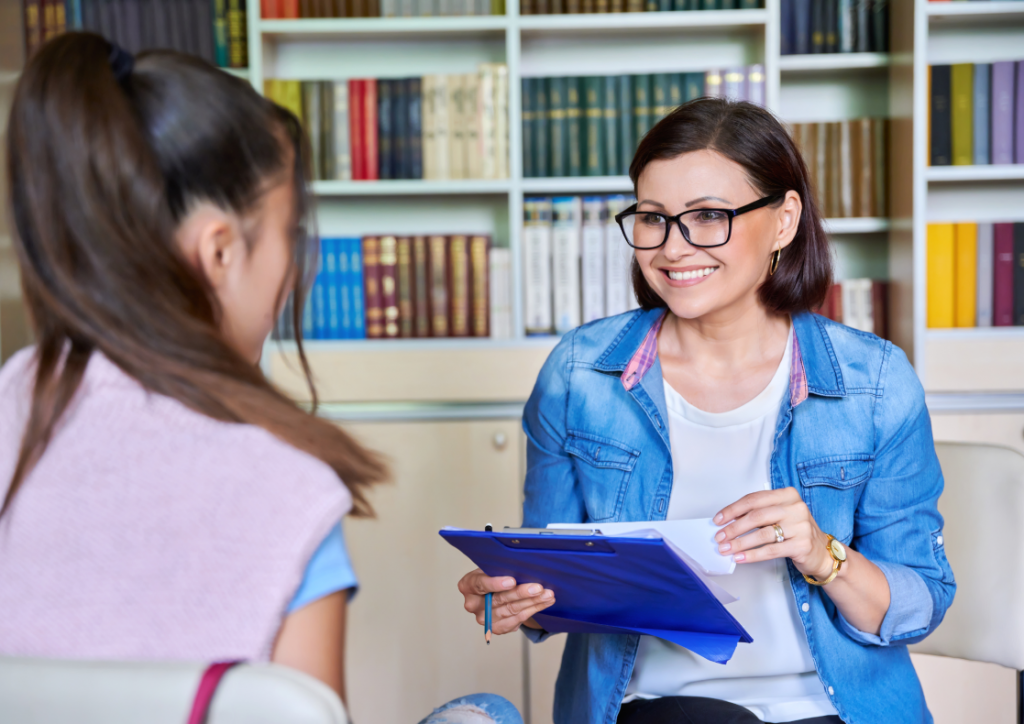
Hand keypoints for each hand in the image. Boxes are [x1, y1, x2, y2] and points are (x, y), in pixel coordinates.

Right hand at [457, 568, 555, 635]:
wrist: (495, 590)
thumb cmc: (494, 574)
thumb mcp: (493, 567)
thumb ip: (501, 568)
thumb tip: (522, 564)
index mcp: (467, 585)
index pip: (479, 584)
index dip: (495, 583)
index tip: (512, 581)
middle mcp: (472, 604)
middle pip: (498, 599)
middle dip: (521, 593)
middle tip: (538, 588)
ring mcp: (484, 618)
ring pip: (511, 610)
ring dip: (532, 602)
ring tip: (547, 595)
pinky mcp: (496, 628)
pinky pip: (516, 620)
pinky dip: (532, 611)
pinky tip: (543, 603)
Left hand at [714, 488, 834, 581]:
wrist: (822, 552)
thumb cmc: (796, 531)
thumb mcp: (780, 515)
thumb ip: (759, 514)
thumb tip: (728, 521)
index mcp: (787, 495)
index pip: (754, 499)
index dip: (733, 510)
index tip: (718, 520)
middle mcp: (795, 508)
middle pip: (756, 516)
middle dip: (734, 528)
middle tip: (719, 537)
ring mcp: (801, 526)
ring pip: (762, 534)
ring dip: (740, 543)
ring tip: (726, 549)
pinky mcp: (802, 545)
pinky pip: (771, 550)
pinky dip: (752, 555)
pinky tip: (740, 558)